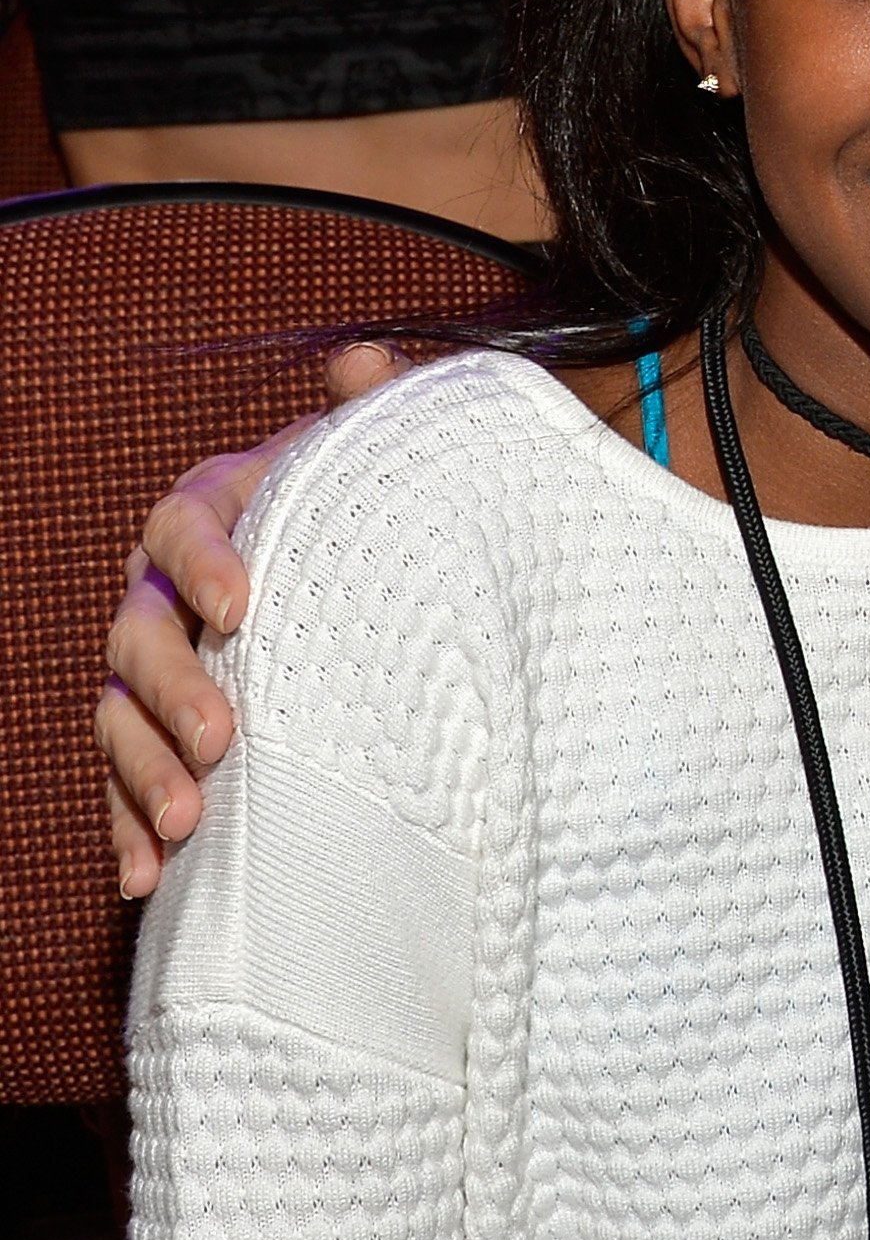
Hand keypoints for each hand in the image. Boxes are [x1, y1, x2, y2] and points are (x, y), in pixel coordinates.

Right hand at [96, 342, 396, 897]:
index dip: (201, 561)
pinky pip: (128, 782)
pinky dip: (130, 826)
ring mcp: (155, 668)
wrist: (372, 570)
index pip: (180, 524)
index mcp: (213, 511)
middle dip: (171, 692)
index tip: (242, 605)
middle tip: (220, 739)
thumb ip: (377, 411)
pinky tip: (149, 877)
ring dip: (142, 772)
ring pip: (118, 717)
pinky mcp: (161, 735)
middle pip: (137, 637)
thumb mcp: (382, 457)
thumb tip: (365, 362)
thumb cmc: (371, 509)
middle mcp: (164, 589)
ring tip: (186, 823)